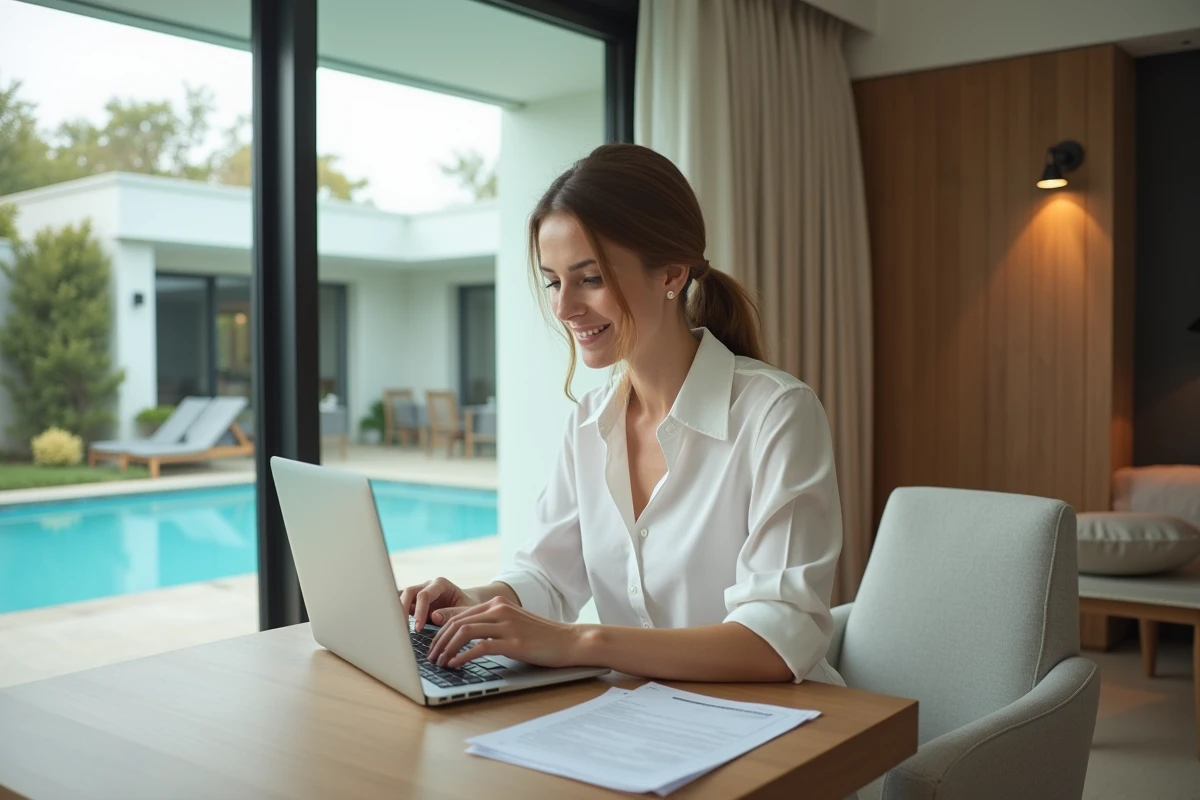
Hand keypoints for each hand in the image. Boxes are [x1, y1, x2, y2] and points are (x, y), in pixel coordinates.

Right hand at [399, 577, 474, 631]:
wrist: (469, 605)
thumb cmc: (469, 606)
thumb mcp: (467, 610)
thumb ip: (452, 613)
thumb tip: (433, 616)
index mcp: (441, 584)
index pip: (424, 595)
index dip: (420, 611)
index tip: (418, 628)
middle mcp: (428, 586)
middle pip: (409, 592)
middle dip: (403, 609)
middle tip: (403, 628)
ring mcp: (420, 594)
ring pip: (404, 599)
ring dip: (400, 613)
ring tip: (400, 631)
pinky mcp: (416, 604)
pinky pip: (405, 608)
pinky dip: (402, 617)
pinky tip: (402, 630)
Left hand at [425, 596, 585, 669]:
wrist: (570, 641)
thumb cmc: (543, 637)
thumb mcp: (514, 624)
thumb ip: (492, 625)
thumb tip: (465, 638)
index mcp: (498, 604)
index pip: (460, 614)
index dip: (441, 630)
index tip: (433, 645)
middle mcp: (500, 610)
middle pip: (457, 622)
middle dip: (438, 641)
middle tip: (431, 657)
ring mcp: (506, 625)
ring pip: (464, 632)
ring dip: (446, 648)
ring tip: (439, 662)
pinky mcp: (513, 642)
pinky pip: (480, 647)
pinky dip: (463, 656)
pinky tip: (456, 664)